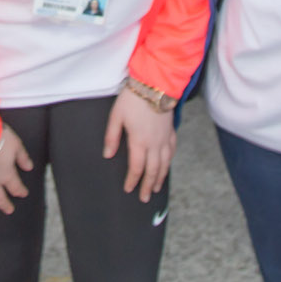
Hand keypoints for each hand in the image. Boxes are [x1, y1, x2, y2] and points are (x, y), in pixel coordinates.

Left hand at [104, 88, 175, 203]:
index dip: (132, 181)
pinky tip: (167, 165)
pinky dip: (169, 161)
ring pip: (165, 163)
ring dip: (160, 178)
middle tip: (144, 198)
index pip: (136, 168)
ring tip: (155, 188)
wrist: (155, 83)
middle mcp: (154, 143)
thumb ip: (112, 136)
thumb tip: (108, 154)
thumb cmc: (133, 98)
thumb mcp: (116, 116)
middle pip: (152, 170)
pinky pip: (172, 151)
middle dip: (147, 186)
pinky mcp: (171, 130)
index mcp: (139, 141)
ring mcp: (164, 137)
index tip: (129, 189)